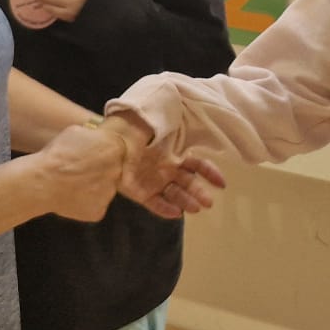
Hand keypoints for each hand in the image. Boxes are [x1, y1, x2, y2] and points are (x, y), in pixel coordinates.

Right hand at [35, 122, 127, 221]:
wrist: (43, 182)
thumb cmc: (57, 154)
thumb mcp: (77, 131)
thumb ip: (95, 136)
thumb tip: (99, 137)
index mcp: (115, 148)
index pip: (118, 150)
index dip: (104, 152)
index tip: (92, 155)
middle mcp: (118, 171)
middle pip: (114, 170)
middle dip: (101, 169)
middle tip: (82, 170)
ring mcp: (110, 193)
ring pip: (106, 188)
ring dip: (94, 186)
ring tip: (74, 183)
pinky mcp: (100, 211)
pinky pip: (96, 204)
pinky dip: (87, 201)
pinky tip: (73, 195)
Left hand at [102, 115, 226, 219]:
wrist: (108, 142)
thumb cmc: (132, 130)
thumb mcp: (154, 123)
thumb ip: (170, 123)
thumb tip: (188, 116)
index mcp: (172, 155)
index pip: (197, 165)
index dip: (210, 173)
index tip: (221, 183)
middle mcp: (166, 170)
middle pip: (188, 184)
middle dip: (199, 192)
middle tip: (207, 202)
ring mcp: (154, 183)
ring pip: (174, 195)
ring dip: (186, 201)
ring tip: (194, 209)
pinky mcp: (140, 193)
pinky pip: (155, 203)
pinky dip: (165, 209)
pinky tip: (176, 213)